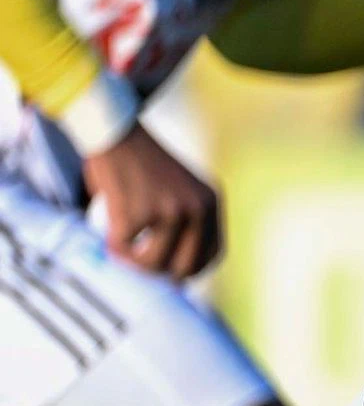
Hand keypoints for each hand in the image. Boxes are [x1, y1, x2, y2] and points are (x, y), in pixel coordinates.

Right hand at [85, 126, 221, 278]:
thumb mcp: (179, 189)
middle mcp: (197, 208)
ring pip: (153, 264)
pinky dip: (112, 247)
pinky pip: (122, 249)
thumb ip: (185, 222)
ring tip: (120, 247)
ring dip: (132, 262)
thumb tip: (175, 274)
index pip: (213, 254)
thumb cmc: (139, 162)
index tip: (170, 270)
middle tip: (140, 264)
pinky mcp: (138, 212)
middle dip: (161, 272)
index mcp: (210, 202)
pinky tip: (107, 235)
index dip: (191, 269)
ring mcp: (169, 211)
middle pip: (186, 267)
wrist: (115, 131)